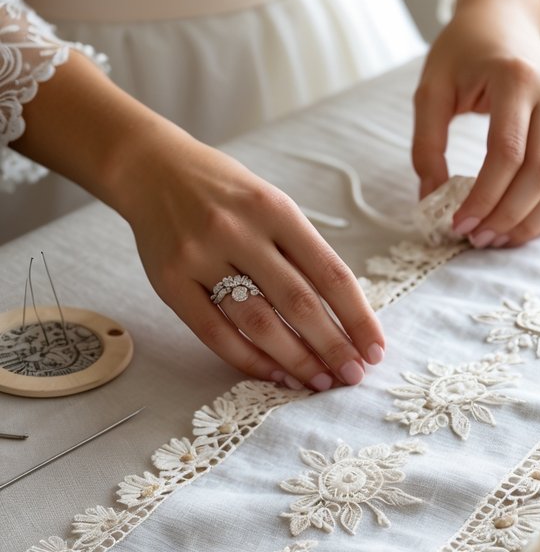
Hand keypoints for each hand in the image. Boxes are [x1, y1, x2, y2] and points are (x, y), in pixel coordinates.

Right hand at [121, 134, 384, 390]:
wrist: (151, 169)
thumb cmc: (225, 194)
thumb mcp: (270, 205)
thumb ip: (301, 252)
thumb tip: (343, 317)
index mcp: (276, 210)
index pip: (330, 273)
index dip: (357, 317)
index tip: (375, 349)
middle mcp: (239, 232)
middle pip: (298, 303)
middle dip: (332, 346)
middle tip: (352, 376)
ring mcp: (202, 257)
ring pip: (259, 323)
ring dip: (295, 360)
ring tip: (318, 382)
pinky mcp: (171, 282)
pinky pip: (215, 333)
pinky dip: (249, 359)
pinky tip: (275, 374)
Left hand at [412, 0, 539, 247]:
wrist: (504, 17)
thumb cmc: (462, 50)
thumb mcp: (431, 88)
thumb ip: (427, 143)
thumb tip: (431, 199)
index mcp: (517, 79)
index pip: (507, 153)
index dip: (484, 196)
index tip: (456, 223)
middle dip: (507, 215)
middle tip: (475, 238)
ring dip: (532, 220)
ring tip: (497, 240)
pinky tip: (520, 228)